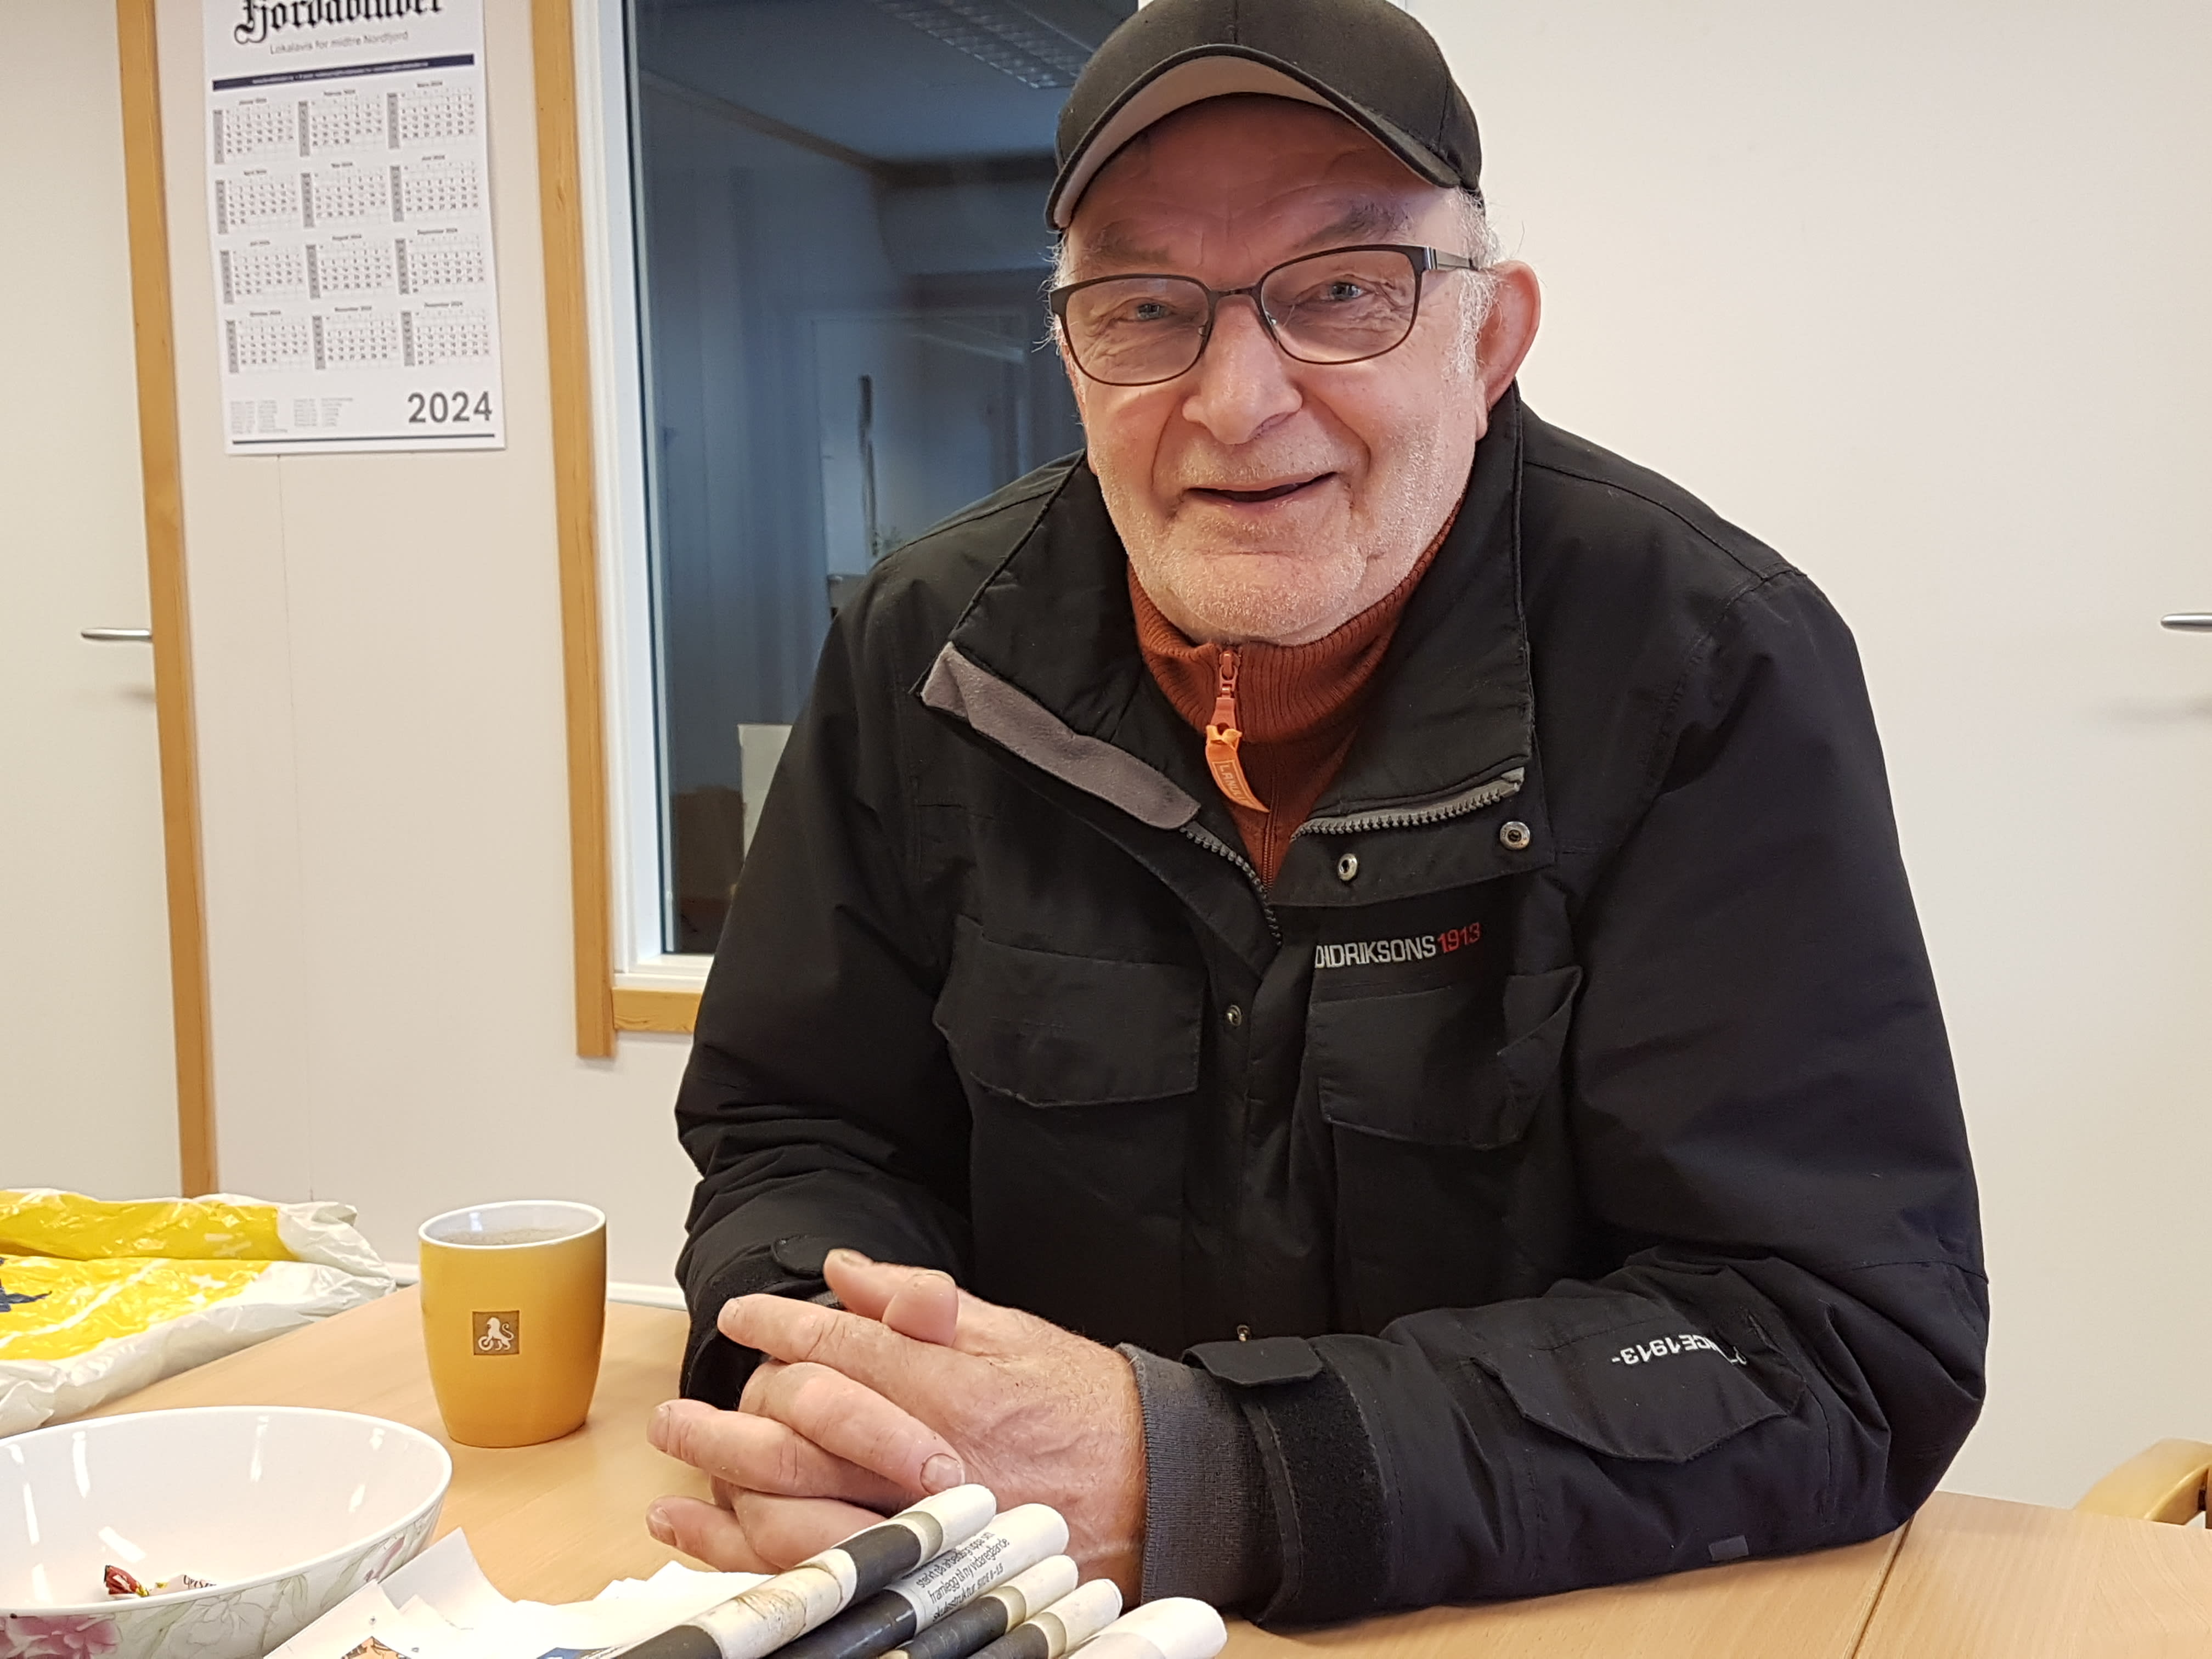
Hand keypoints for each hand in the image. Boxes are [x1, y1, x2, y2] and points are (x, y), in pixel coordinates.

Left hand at [647, 1252, 1145, 1593]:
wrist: (1160, 1493)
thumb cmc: (1088, 1410)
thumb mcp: (1017, 1334)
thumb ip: (929, 1304)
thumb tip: (850, 1274)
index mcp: (954, 1391)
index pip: (843, 1352)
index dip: (783, 1329)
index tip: (741, 1318)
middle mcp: (929, 1463)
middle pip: (802, 1434)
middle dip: (729, 1416)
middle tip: (677, 1409)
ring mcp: (923, 1527)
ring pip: (798, 1510)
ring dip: (725, 1484)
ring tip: (676, 1463)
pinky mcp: (924, 1578)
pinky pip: (820, 1571)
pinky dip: (752, 1553)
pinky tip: (709, 1534)